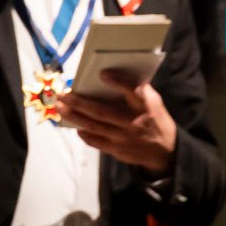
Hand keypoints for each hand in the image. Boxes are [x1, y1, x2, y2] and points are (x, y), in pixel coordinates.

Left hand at [56, 70, 177, 175]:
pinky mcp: (118, 151)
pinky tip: (74, 125)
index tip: (102, 73)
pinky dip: (84, 133)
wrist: (166, 152)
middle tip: (63, 94)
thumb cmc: (154, 119)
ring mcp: (124, 139)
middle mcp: (134, 123)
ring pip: (94, 126)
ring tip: (59, 107)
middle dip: (79, 103)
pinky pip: (96, 141)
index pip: (133, 92)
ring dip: (74, 116)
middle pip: (102, 112)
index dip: (119, 82)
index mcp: (146, 107)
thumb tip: (110, 75)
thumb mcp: (153, 103)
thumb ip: (136, 91)